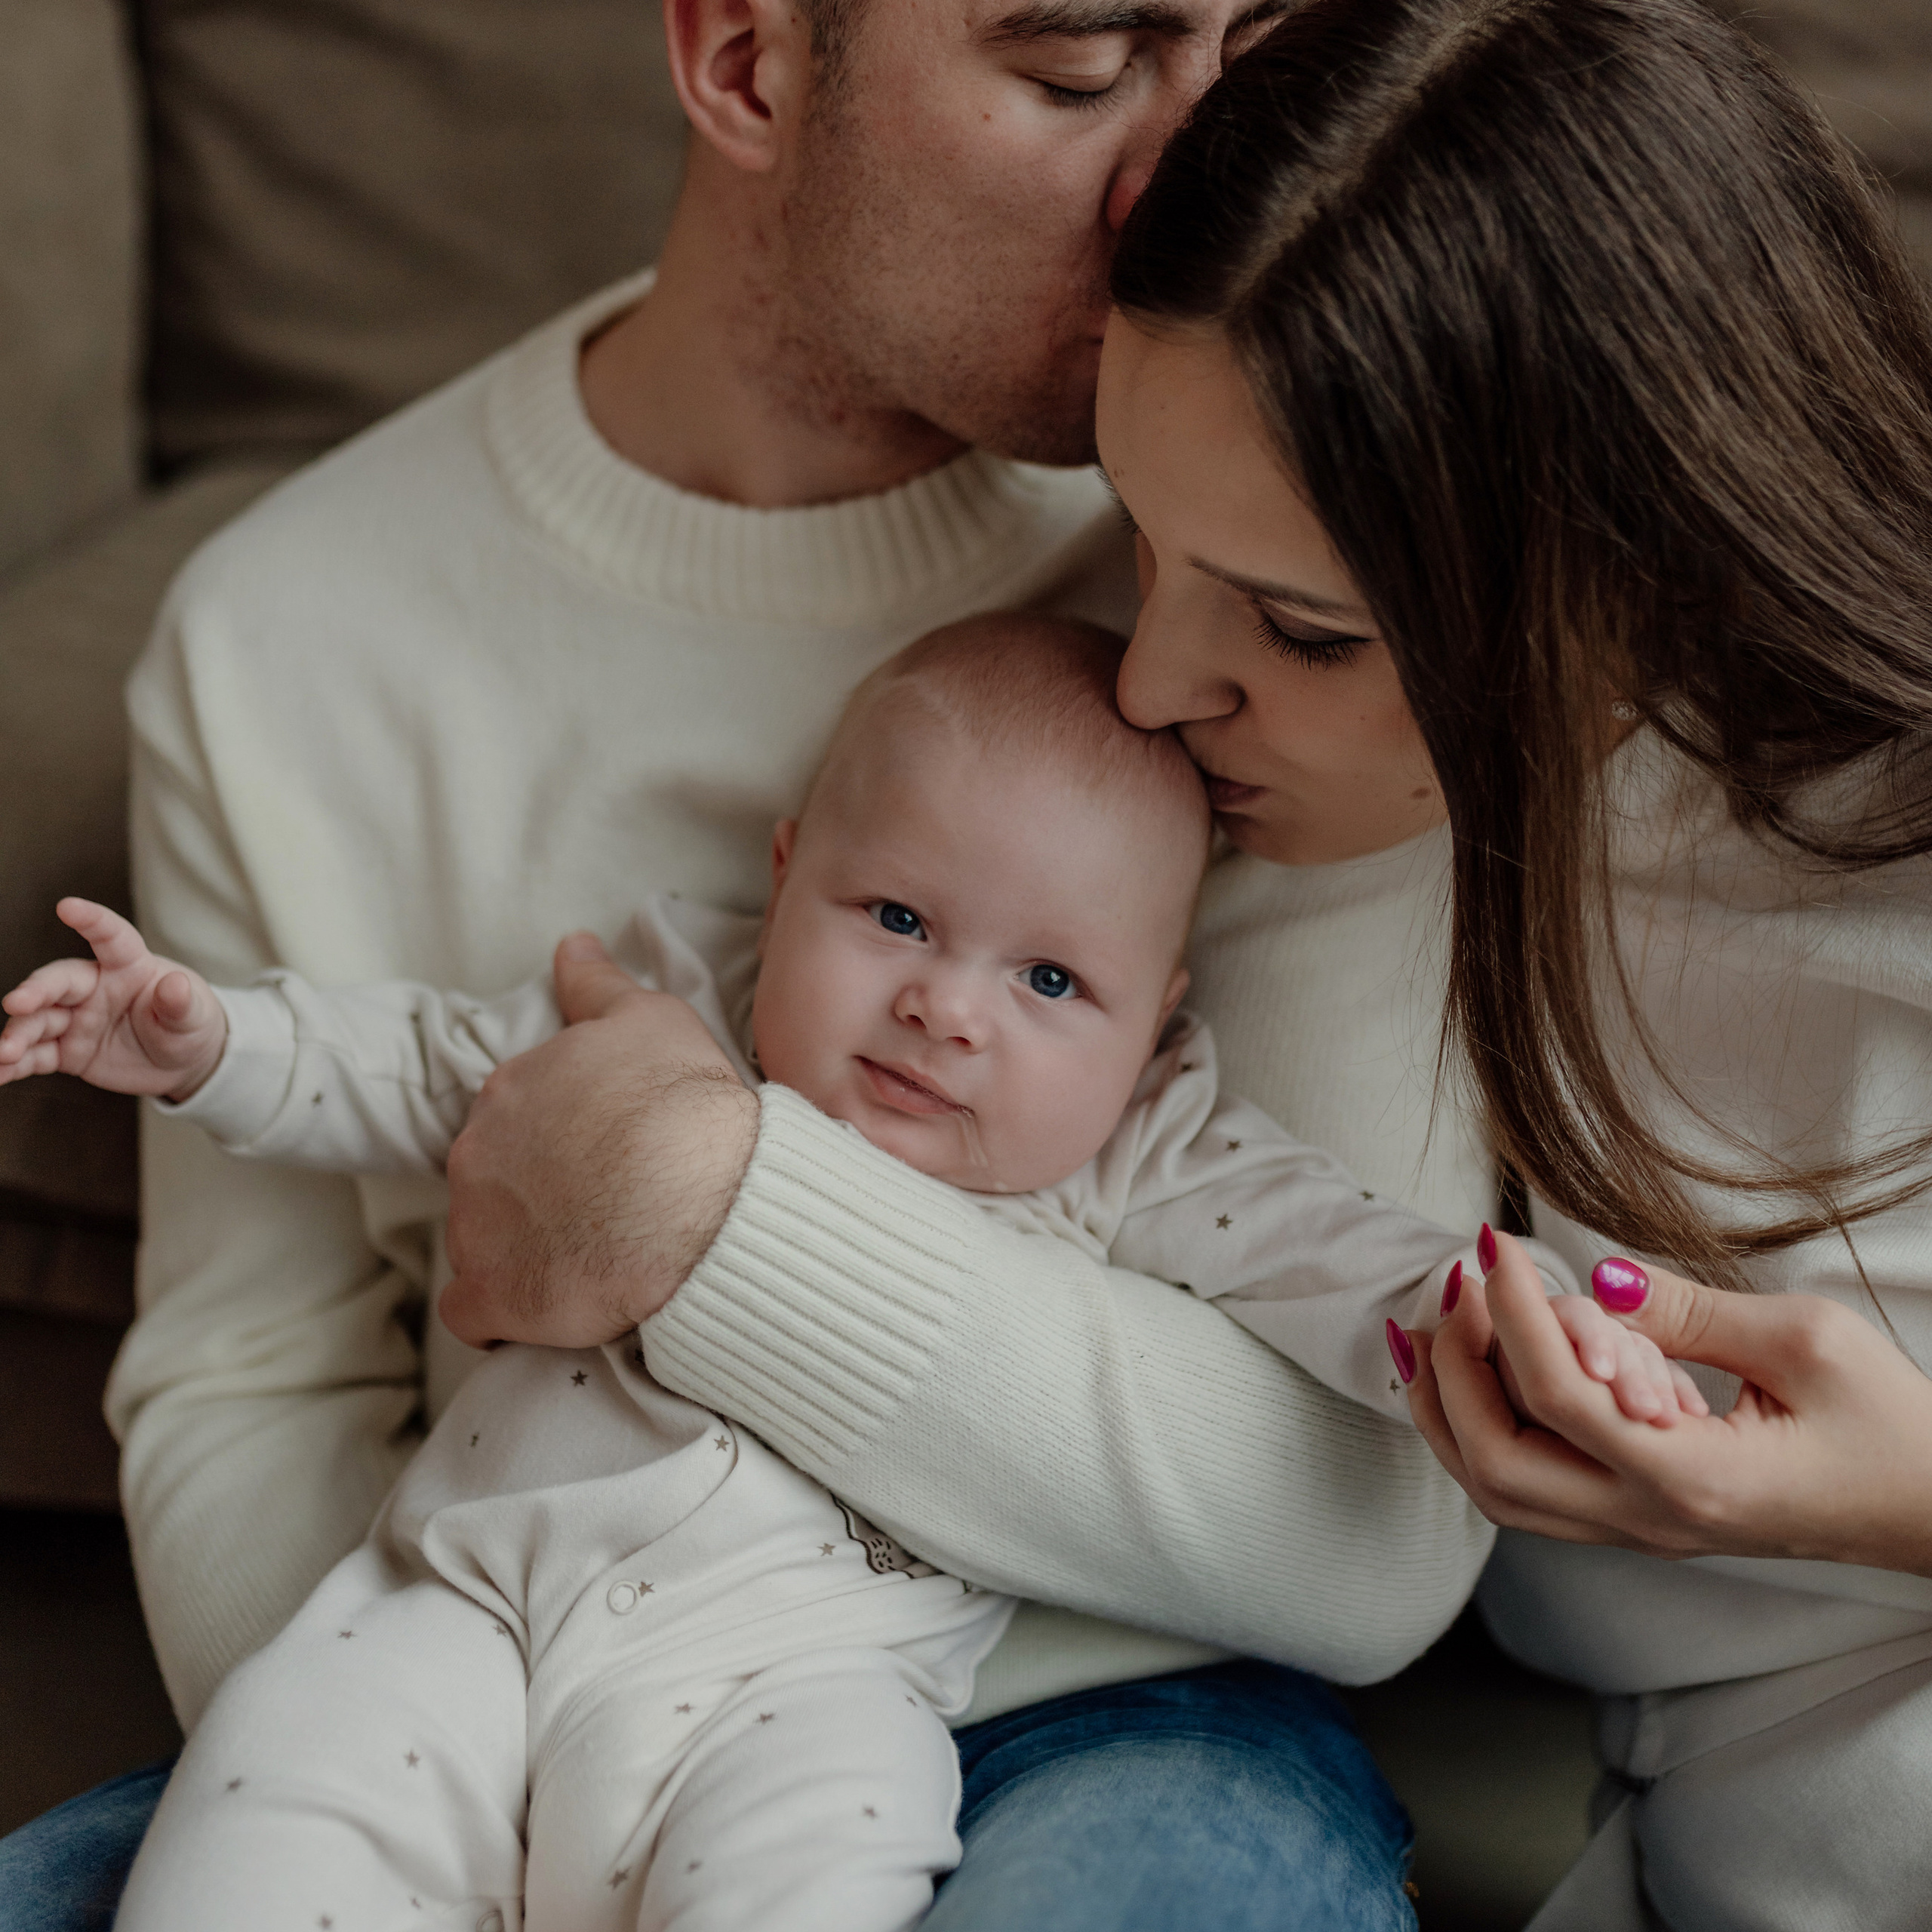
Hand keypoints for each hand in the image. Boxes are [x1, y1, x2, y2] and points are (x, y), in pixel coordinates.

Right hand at [0, 898, 227, 1099]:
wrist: (183, 1062)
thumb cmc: (190, 1025)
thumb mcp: (194, 1016)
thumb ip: (181, 1003)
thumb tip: (176, 985)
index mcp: (129, 966)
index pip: (111, 938)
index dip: (91, 921)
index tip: (66, 906)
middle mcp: (95, 988)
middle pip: (58, 983)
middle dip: (34, 991)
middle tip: (16, 1003)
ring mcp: (76, 1020)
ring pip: (38, 1022)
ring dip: (17, 1035)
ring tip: (1, 1055)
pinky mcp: (67, 1051)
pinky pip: (35, 1057)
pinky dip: (12, 1066)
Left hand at [438, 932, 758, 1349]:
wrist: (706, 1198)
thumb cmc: (684, 1104)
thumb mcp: (651, 1018)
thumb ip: (596, 984)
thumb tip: (571, 944)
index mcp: (511, 1087)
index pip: (516, 1117)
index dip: (561, 1141)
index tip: (603, 1156)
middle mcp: (476, 1151)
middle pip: (492, 1177)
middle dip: (536, 1193)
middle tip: (603, 1207)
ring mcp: (476, 1226)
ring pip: (483, 1240)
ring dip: (524, 1249)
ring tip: (590, 1259)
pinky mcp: (491, 1295)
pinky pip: (475, 1313)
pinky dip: (503, 1314)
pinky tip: (549, 1308)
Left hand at [1401, 1232, 1931, 1575]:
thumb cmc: (1898, 1429)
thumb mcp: (1805, 1343)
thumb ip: (1687, 1311)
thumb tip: (1595, 1277)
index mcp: (1693, 1479)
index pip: (1559, 1396)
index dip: (1512, 1313)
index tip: (1495, 1247)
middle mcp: (1652, 1519)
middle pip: (1497, 1466)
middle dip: (1455, 1373)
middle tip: (1457, 1287)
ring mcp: (1643, 1527)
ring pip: (1500, 1490)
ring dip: (1455, 1407)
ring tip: (1441, 1326)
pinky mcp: (1644, 1516)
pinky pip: (1534, 1487)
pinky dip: (1488, 1427)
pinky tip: (1484, 1367)